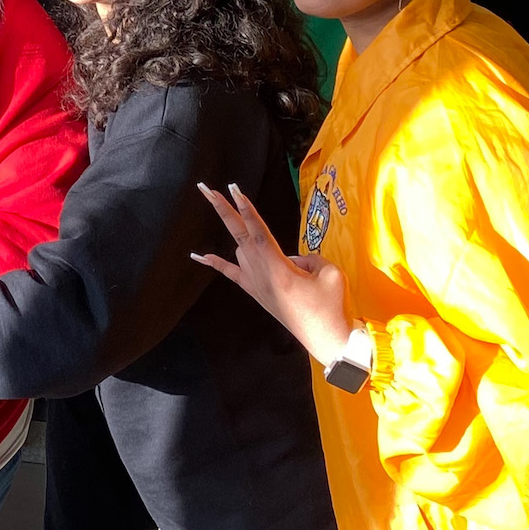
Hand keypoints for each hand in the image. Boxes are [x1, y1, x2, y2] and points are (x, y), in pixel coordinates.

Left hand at [191, 182, 350, 363]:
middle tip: (206, 189)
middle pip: (238, 234)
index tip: (233, 188)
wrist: (328, 340)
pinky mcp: (256, 293)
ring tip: (259, 233)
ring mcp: (255, 285)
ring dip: (245, 236)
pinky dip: (214, 262)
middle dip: (222, 210)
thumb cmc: (331, 306)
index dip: (246, 208)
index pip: (258, 230)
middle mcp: (260, 274)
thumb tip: (291, 258)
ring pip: (240, 251)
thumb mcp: (329, 272)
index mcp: (278, 267)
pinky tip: (197, 254)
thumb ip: (309, 257)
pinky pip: (231, 274)